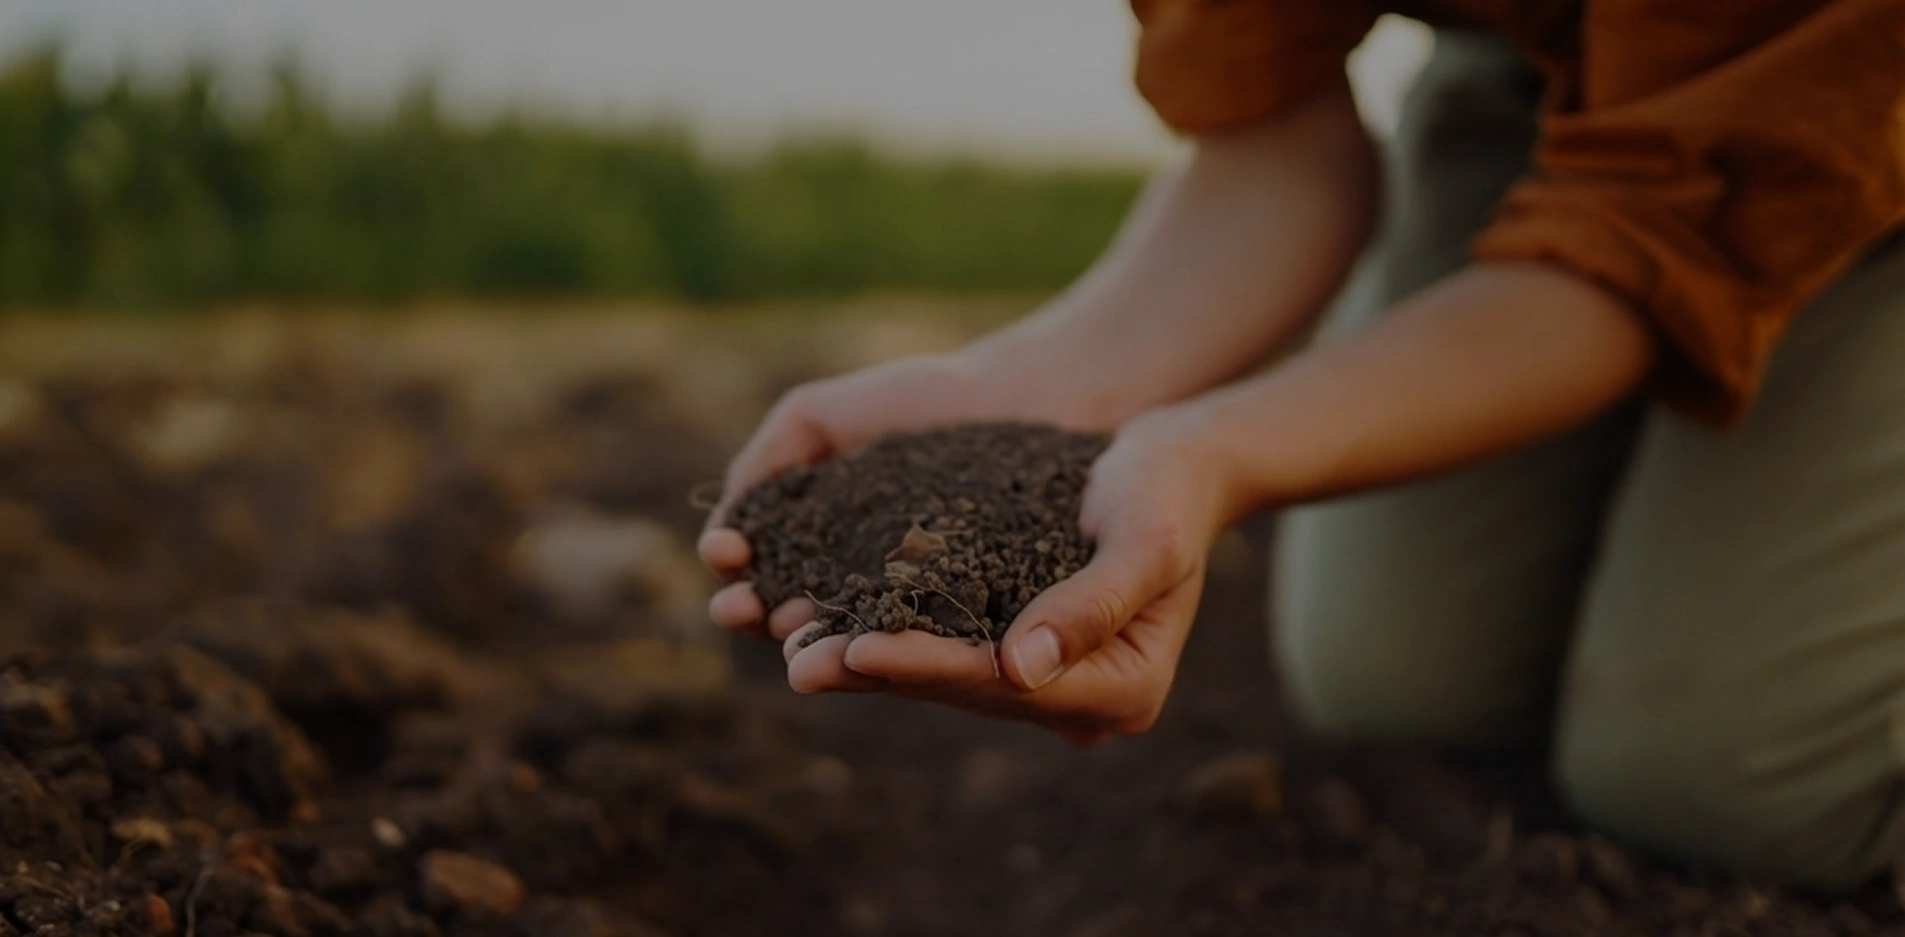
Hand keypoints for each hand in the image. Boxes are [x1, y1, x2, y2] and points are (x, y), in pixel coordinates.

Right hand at [699, 350, 1087, 641]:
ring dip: (810, 641)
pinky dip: (887, 646)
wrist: (1023, 397)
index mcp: (818, 543)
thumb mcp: (818, 416)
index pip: (761, 571)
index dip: (736, 570)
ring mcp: (912, 609)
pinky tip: (861, 639)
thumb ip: (766, 460)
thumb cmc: (922, 401)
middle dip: (757, 614)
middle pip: (792, 614)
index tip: (724, 555)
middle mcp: (858, 585)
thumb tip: (722, 531)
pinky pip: (922, 640)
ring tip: (789, 633)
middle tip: (739, 607)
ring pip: (848, 637)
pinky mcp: (967, 623)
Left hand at [782, 408, 1233, 744]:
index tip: (857, 649)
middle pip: (963, 690)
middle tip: (796, 662)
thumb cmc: (1166, 491)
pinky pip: (941, 646)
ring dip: (865, 662)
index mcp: (1123, 690)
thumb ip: (1092, 603)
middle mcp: (1081, 701)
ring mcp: (1046, 680)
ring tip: (791, 647)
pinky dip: (884, 632)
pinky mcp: (1015, 647)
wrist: (1171, 465)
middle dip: (876, 673)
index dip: (927, 666)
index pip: (1004, 684)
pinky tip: (822, 619)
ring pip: (942, 676)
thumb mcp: (1144, 538)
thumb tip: (1021, 668)